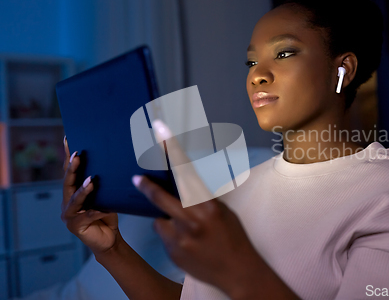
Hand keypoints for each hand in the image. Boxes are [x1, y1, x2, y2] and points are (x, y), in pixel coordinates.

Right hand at [61, 135, 119, 254]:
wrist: (110, 239)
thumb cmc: (107, 214)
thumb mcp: (106, 195)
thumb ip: (103, 183)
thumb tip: (115, 160)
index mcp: (72, 191)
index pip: (69, 170)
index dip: (68, 155)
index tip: (68, 138)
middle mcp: (67, 201)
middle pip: (68, 182)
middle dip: (73, 168)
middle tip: (78, 155)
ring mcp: (69, 214)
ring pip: (74, 199)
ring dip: (83, 190)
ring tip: (91, 180)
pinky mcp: (75, 226)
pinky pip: (87, 216)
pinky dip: (96, 210)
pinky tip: (104, 208)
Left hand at [133, 120, 296, 298]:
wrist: (237, 272)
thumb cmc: (234, 237)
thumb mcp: (223, 212)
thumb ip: (201, 199)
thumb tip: (183, 186)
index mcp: (208, 206)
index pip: (187, 172)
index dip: (172, 150)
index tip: (160, 131)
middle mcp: (192, 221)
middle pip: (160, 197)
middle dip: (147, 186)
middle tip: (136, 178)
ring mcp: (180, 239)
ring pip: (160, 220)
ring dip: (168, 220)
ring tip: (187, 231)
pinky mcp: (172, 253)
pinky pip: (164, 236)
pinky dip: (171, 235)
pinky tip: (187, 243)